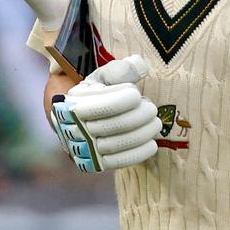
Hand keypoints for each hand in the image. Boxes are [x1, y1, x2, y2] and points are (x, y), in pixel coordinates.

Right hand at [50, 55, 161, 172]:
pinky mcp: (93, 164)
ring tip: (155, 123)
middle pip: (112, 126)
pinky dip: (138, 154)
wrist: (78, 122)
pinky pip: (117, 163)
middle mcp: (73, 128)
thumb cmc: (96, 96)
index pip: (102, 106)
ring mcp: (82, 149)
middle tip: (152, 109)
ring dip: (143, 134)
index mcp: (74, 103)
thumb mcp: (102, 78)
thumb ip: (120, 70)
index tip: (136, 94)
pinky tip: (152, 143)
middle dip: (139, 116)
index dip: (124, 100)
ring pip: (116, 145)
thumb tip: (140, 65)